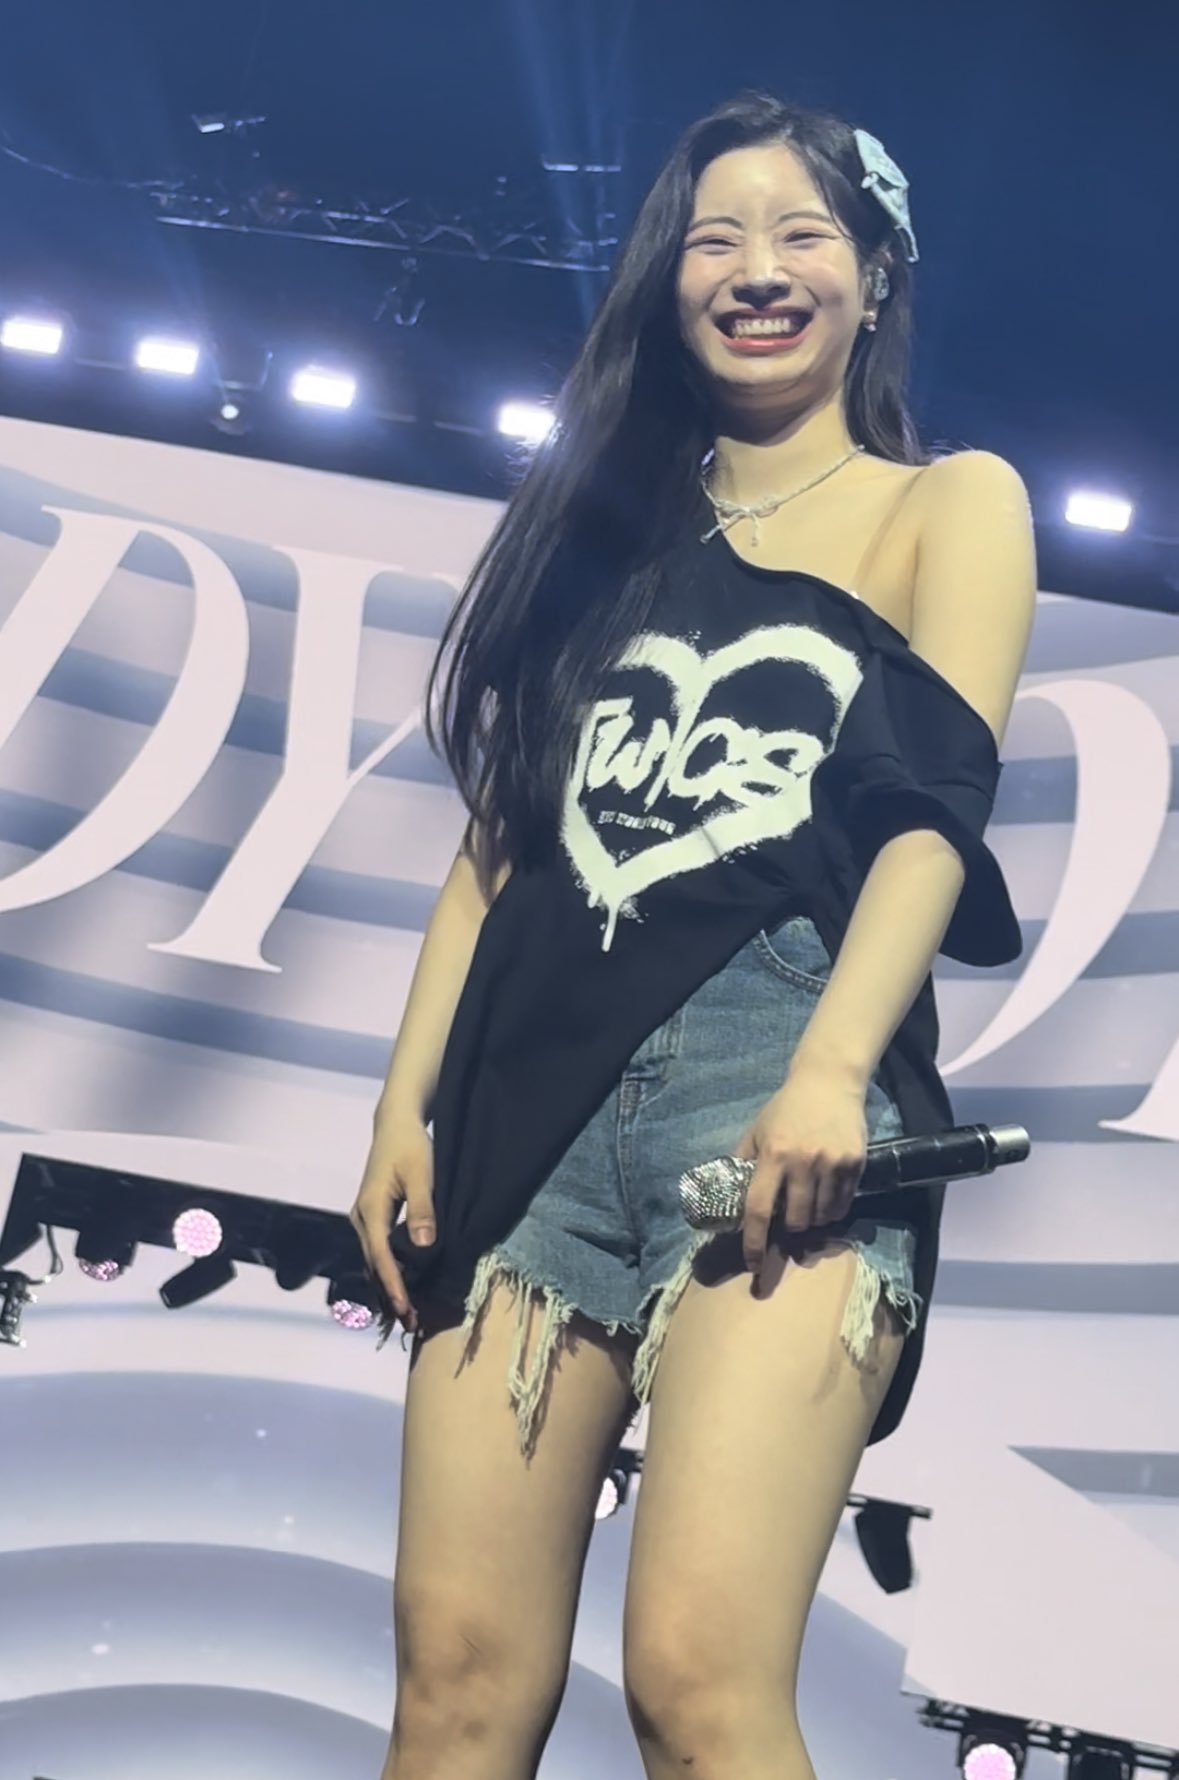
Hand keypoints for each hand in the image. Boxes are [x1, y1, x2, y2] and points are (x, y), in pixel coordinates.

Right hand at [348, 1112, 435, 1334]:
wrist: (395, 1125)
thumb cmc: (411, 1146)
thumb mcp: (422, 1174)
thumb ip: (423, 1209)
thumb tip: (423, 1245)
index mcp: (371, 1209)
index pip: (382, 1257)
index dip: (394, 1286)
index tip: (405, 1310)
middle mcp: (361, 1218)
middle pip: (373, 1266)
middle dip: (390, 1296)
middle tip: (411, 1324)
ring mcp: (364, 1219)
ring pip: (373, 1262)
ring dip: (388, 1288)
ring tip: (407, 1315)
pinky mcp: (372, 1218)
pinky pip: (377, 1253)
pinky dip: (387, 1273)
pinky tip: (400, 1287)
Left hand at [731, 1064, 869, 1284]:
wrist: (829, 1082)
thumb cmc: (786, 1108)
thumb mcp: (757, 1131)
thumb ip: (743, 1162)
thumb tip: (727, 1198)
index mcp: (774, 1154)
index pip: (760, 1209)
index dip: (754, 1242)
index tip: (752, 1264)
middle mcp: (803, 1161)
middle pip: (796, 1221)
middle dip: (789, 1227)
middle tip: (788, 1217)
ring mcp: (832, 1164)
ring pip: (821, 1217)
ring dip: (812, 1220)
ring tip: (807, 1206)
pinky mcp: (855, 1164)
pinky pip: (843, 1205)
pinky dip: (832, 1210)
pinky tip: (826, 1198)